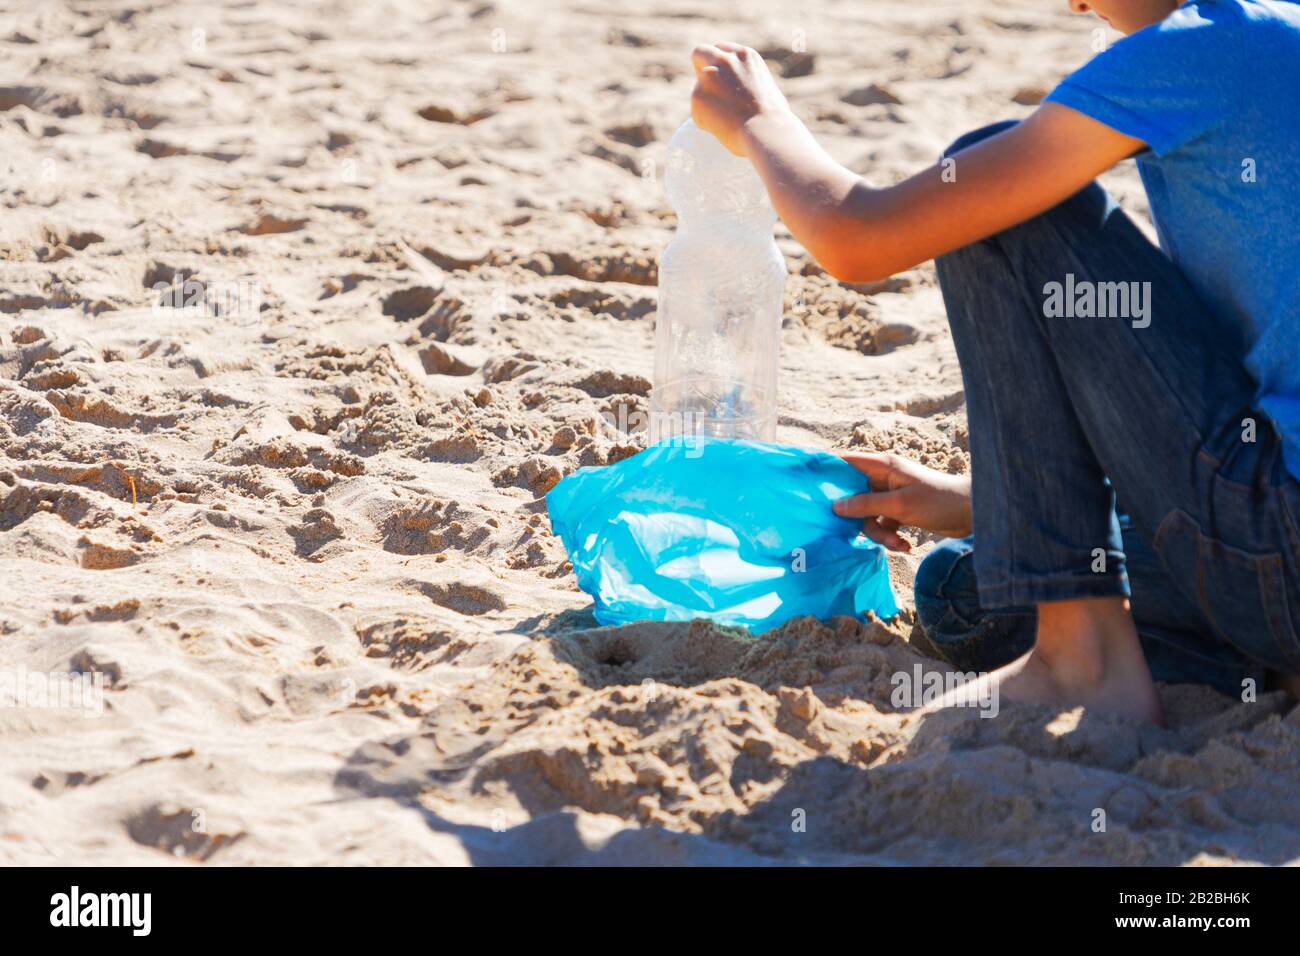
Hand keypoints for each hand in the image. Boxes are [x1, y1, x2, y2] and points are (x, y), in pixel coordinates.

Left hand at [690, 42, 790, 156]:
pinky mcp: (697, 96)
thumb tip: (743, 96)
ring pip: (697, 88)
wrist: (766, 130)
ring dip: (705, 102)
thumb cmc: (774, 119)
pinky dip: (705, 122)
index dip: (718, 64)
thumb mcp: (766, 88)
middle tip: (707, 90)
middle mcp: (725, 60)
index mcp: (745, 56)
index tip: (719, 77)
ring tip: (726, 121)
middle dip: (699, 68)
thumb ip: (749, 84)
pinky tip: (722, 129)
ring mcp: (709, 76)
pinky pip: (696, 113)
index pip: (721, 49)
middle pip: (700, 53)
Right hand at [832, 453, 972, 551]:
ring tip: (899, 543)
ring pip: (869, 516)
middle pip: (854, 496)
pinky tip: (906, 545)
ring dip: (880, 533)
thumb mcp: (899, 505)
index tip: (811, 489)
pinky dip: (891, 537)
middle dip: (861, 519)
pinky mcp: (901, 512)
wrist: (973, 514)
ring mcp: (892, 496)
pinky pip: (884, 525)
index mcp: (883, 466)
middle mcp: (884, 478)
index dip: (828, 472)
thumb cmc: (938, 501)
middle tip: (868, 533)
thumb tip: (836, 507)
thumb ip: (866, 505)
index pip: (846, 462)